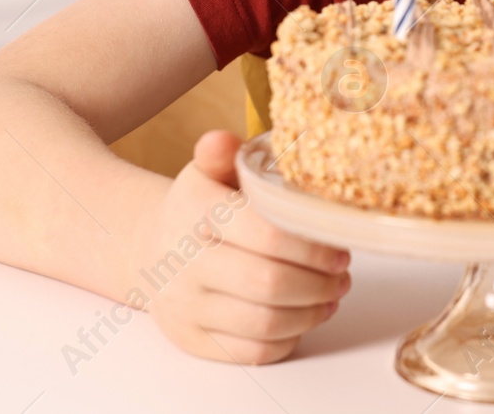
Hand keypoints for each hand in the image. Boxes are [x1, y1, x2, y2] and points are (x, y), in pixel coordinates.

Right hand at [125, 129, 350, 363]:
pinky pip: (251, 354)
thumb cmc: (198, 207)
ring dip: (311, 313)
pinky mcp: (192, 340)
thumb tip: (222, 140)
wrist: (151, 249)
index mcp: (196, 212)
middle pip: (269, 284)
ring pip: (264, 324)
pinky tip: (303, 319)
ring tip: (331, 295)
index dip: (313, 246)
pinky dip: (288, 340)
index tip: (339, 247)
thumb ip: (222, 154)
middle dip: (319, 283)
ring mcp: (185, 306)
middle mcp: (184, 263)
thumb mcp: (208, 171)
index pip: (267, 235)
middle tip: (343, 275)